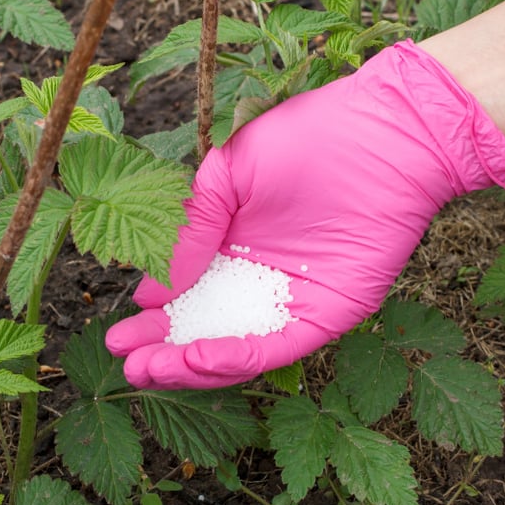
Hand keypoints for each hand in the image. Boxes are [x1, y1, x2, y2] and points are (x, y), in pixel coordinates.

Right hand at [105, 40, 504, 389]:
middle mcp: (259, 282)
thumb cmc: (307, 138)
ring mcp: (291, 302)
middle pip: (204, 330)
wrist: (383, 134)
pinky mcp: (326, 316)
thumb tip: (153, 290)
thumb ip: (191, 228)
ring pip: (235, 348)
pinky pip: (276, 348)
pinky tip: (197, 359)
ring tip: (149, 370)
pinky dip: (235, 358)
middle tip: (126, 364)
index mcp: (232, 247)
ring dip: (190, 365)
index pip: (185, 296)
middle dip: (162, 352)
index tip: (120, 333)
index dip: (152, 320)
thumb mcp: (228, 174)